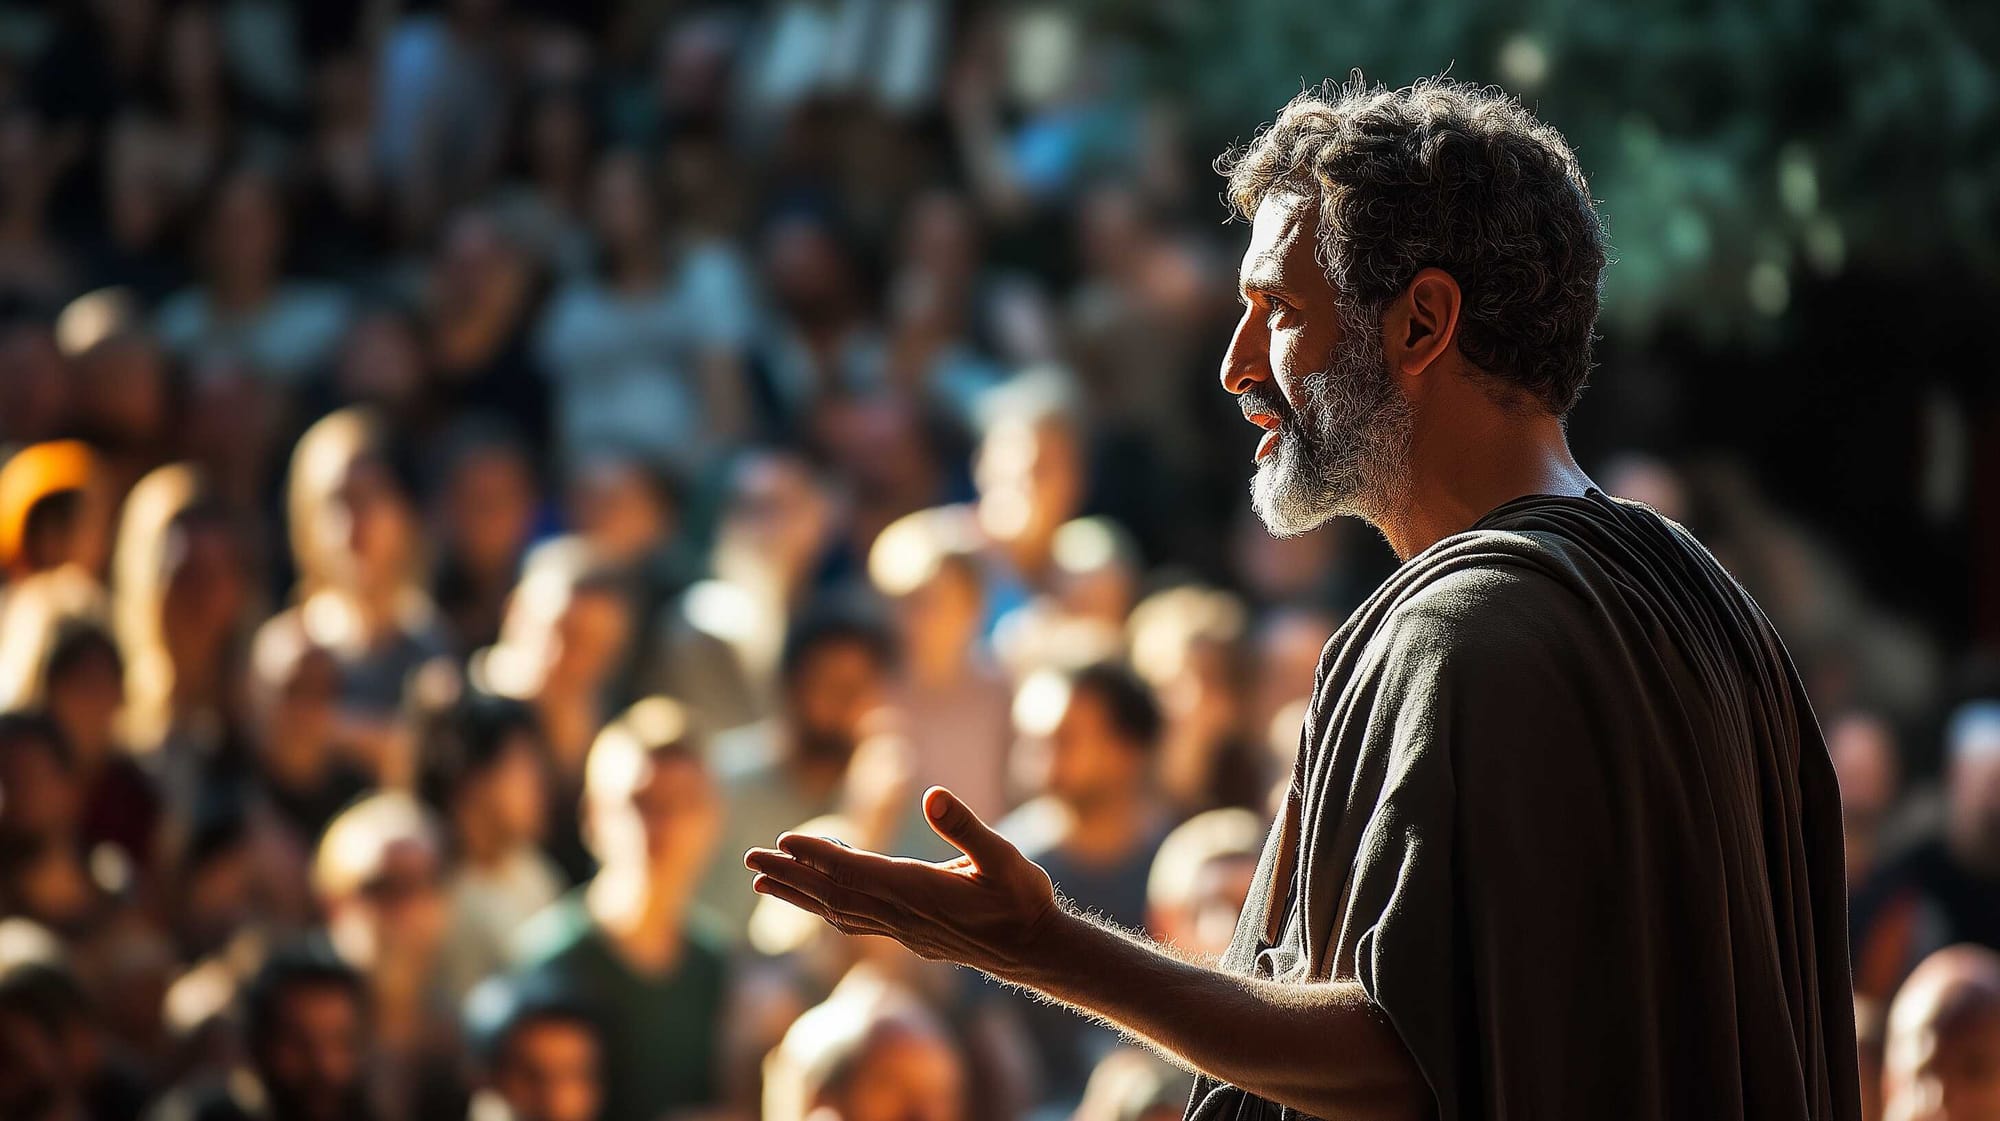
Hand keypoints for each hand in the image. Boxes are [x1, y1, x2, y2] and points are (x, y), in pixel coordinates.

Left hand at [744, 786, 1060, 977]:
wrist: (1034, 950)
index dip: (818, 854)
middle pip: (833, 893)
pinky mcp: (907, 936)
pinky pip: (853, 921)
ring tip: (763, 880)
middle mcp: (902, 914)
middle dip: (790, 875)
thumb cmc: (1023, 899)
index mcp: (919, 890)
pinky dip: (825, 908)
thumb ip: (967, 826)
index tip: (784, 840)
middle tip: (750, 860)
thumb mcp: (1004, 856)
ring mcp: (901, 930)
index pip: (856, 870)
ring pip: (837, 911)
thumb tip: (934, 795)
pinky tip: (814, 902)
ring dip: (798, 894)